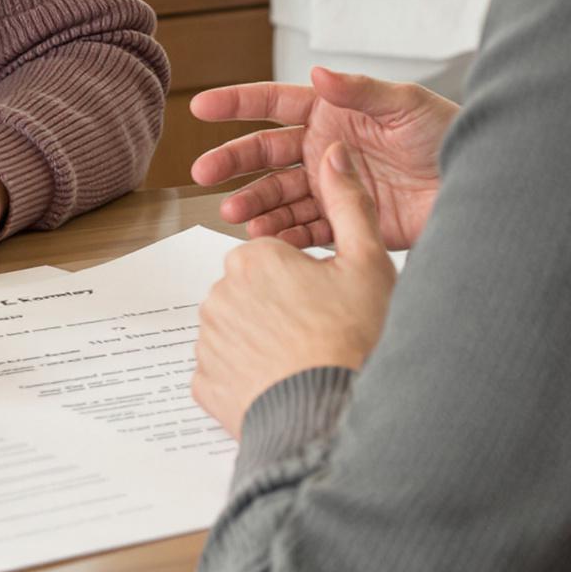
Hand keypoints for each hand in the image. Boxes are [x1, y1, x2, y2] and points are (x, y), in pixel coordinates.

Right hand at [190, 65, 457, 250]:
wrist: (479, 186)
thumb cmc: (446, 134)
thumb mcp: (405, 103)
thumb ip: (359, 90)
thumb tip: (318, 71)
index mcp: (331, 113)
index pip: (273, 104)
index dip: (237, 103)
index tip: (202, 107)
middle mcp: (325, 150)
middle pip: (266, 154)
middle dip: (233, 162)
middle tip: (204, 173)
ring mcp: (333, 188)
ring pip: (281, 195)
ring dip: (256, 203)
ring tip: (236, 214)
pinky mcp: (349, 224)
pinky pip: (308, 230)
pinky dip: (285, 234)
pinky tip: (267, 237)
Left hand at [192, 144, 396, 439]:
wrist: (334, 420)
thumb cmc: (355, 339)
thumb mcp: (368, 263)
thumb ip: (349, 202)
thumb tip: (335, 151)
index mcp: (254, 257)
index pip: (274, 257)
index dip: (306, 280)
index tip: (328, 304)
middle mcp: (219, 293)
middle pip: (252, 294)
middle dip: (279, 310)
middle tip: (318, 336)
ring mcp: (207, 341)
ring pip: (236, 332)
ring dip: (261, 343)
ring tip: (302, 365)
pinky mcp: (202, 384)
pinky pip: (224, 372)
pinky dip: (246, 379)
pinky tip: (279, 388)